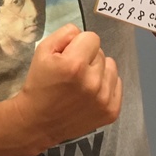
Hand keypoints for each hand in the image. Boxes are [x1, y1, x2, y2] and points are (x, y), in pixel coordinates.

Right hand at [10, 24, 121, 151]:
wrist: (39, 121)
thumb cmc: (39, 83)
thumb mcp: (42, 51)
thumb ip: (64, 34)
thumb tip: (81, 33)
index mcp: (75, 64)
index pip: (92, 37)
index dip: (78, 44)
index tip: (68, 55)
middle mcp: (93, 82)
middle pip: (101, 52)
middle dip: (87, 57)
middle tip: (72, 72)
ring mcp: (104, 99)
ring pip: (111, 67)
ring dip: (98, 70)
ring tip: (82, 82)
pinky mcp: (111, 111)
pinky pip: (117, 84)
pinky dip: (106, 85)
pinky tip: (90, 92)